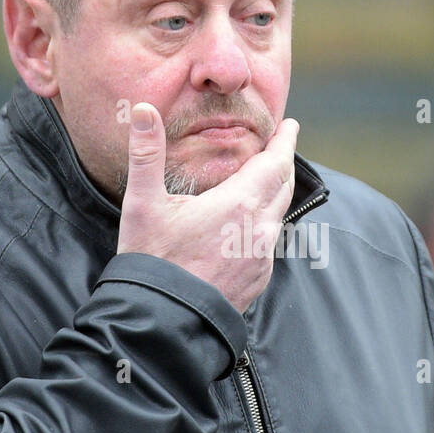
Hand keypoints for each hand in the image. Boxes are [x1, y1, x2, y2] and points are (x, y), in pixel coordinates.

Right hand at [117, 102, 298, 313]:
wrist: (164, 322)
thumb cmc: (152, 262)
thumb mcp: (143, 204)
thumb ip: (146, 154)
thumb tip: (144, 110)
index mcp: (239, 204)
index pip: (275, 163)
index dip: (284, 141)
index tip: (291, 125)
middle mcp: (260, 230)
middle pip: (283, 186)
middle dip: (284, 162)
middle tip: (283, 144)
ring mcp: (261, 257)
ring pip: (279, 215)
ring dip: (277, 192)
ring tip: (269, 179)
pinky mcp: (257, 279)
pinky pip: (269, 242)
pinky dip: (267, 222)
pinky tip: (254, 223)